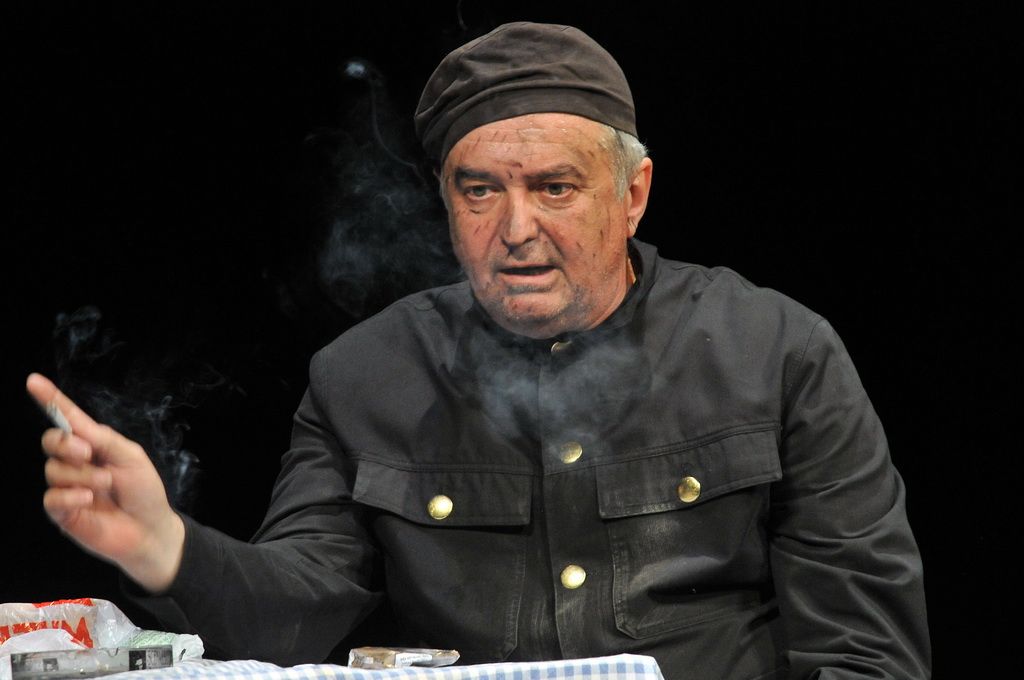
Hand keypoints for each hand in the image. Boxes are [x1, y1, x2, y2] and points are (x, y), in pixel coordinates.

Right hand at [26, 373, 184, 592]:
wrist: (151, 528)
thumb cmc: (144, 490)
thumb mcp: (130, 457)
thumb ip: (104, 440)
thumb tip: (78, 428)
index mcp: (94, 444)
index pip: (67, 419)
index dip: (50, 399)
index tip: (33, 381)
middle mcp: (76, 463)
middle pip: (51, 441)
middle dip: (65, 443)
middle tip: (88, 452)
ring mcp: (67, 487)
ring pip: (53, 470)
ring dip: (82, 475)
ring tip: (106, 485)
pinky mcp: (63, 512)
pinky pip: (51, 498)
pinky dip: (70, 495)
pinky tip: (89, 499)